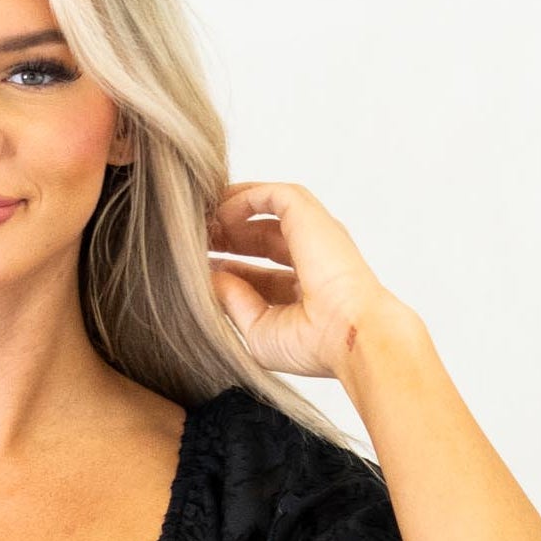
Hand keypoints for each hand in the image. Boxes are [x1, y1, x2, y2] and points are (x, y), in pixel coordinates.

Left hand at [205, 180, 402, 378]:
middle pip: (261, 236)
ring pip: (268, 209)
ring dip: (232, 212)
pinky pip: (273, 195)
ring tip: (200, 220)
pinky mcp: (310, 217)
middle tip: (193, 240)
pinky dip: (243, 199)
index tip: (199, 268)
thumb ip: (233, 302)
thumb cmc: (313, 344)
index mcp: (305, 289)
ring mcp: (314, 235)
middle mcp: (313, 258)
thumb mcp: (258, 329)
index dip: (229, 266)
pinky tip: (218, 213)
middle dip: (225, 235)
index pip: (260, 270)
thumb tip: (211, 278)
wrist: (347, 335)